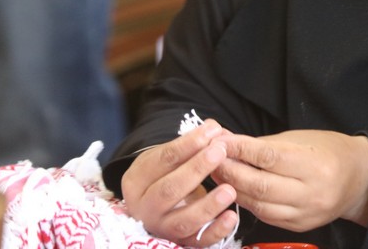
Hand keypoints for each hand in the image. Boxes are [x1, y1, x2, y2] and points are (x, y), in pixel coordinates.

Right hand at [120, 119, 238, 246]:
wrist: (156, 205)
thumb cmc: (166, 174)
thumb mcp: (168, 156)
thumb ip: (189, 144)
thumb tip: (214, 129)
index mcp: (136, 180)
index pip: (162, 160)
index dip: (187, 144)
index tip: (212, 130)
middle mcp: (144, 207)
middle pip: (168, 190)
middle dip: (196, 170)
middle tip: (220, 152)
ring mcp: (160, 228)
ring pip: (182, 221)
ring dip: (207, 206)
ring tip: (229, 190)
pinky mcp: (178, 243)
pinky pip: (197, 242)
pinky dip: (215, 231)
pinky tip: (231, 217)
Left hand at [213, 130, 367, 232]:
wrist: (359, 179)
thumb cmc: (329, 151)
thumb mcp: (301, 138)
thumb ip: (264, 143)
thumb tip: (228, 140)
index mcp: (314, 164)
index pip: (269, 157)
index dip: (241, 149)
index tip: (220, 141)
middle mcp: (311, 192)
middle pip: (260, 184)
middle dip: (231, 171)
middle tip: (210, 159)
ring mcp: (305, 213)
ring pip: (259, 205)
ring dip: (234, 189)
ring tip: (218, 175)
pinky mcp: (299, 227)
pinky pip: (266, 216)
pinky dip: (248, 203)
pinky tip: (237, 191)